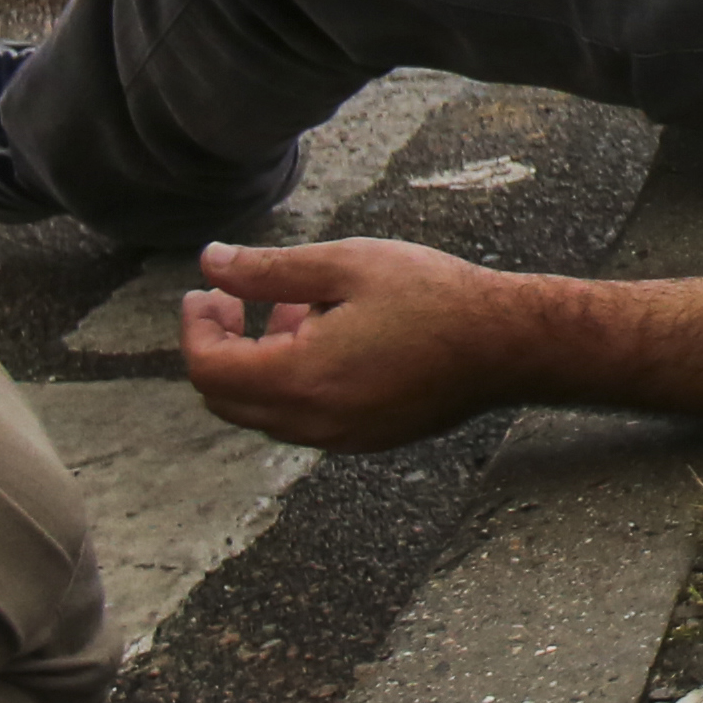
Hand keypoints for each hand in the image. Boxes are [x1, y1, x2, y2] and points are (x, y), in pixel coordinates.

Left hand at [179, 237, 526, 452]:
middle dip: (219, 347)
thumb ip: (269, 269)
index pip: (209, 368)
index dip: (195, 328)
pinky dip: (292, 380)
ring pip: (264, 410)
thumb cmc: (433, 296)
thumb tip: (211, 263)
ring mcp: (338, 438)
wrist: (506, 344)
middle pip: (226, 399)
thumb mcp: (347, 264)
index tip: (203, 291)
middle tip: (232, 300)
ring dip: (259, 361)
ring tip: (297, 305)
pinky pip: (301, 418)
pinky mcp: (363, 439)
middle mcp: (312, 421)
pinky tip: (330, 334)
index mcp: (301, 377)